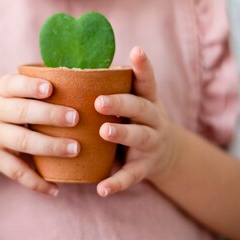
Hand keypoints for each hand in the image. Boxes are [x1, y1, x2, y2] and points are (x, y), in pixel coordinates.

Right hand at [0, 74, 78, 195]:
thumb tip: (72, 77)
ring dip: (49, 146)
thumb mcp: (2, 92)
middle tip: (74, 118)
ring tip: (74, 149)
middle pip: (22, 112)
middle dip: (49, 115)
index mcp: (1, 91)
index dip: (31, 86)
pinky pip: (15, 171)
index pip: (14, 84)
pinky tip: (55, 189)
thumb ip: (29, 86)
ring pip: (22, 141)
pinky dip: (35, 182)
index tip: (50, 88)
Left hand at [94, 46, 177, 196]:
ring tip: (104, 132)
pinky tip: (101, 189)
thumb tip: (73, 66)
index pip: (146, 81)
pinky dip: (116, 182)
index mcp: (147, 100)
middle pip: (141, 108)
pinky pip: (131, 176)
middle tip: (99, 101)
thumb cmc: (136, 120)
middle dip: (121, 104)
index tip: (136, 50)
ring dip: (122, 134)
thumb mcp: (133, 102)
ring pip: (139, 137)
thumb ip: (112, 87)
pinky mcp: (144, 168)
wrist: (165, 155)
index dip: (143, 66)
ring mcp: (151, 144)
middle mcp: (153, 120)